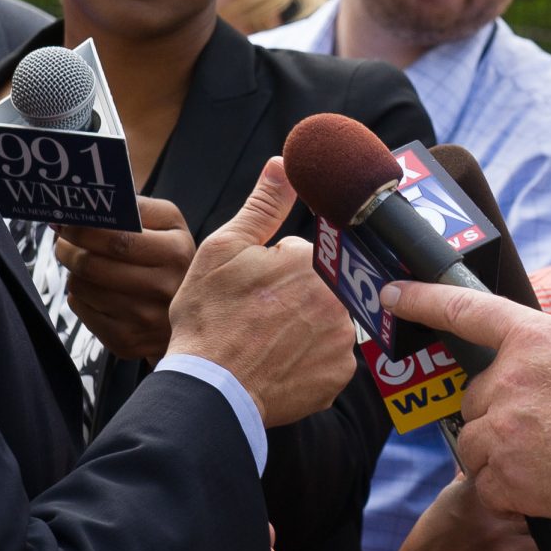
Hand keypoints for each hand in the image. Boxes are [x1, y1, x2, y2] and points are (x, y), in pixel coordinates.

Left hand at [57, 197, 194, 362]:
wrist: (196, 314)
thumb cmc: (171, 260)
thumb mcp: (169, 226)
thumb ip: (134, 209)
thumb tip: (84, 208)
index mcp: (175, 252)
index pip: (117, 238)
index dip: (84, 228)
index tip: (68, 221)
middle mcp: (163, 288)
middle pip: (93, 264)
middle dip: (68, 248)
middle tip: (63, 240)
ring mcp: (144, 318)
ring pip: (82, 286)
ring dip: (74, 271)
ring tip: (85, 264)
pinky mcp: (126, 340)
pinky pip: (82, 309)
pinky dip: (80, 295)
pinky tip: (96, 289)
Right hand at [166, 158, 354, 426]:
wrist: (208, 386)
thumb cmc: (209, 317)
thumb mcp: (225, 249)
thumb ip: (264, 205)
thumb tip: (284, 164)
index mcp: (313, 261)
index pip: (304, 253)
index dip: (277, 267)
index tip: (256, 287)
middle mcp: (339, 297)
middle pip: (321, 285)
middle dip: (296, 295)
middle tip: (260, 316)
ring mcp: (343, 340)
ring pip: (328, 320)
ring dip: (306, 326)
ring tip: (268, 342)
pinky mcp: (339, 375)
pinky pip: (330, 358)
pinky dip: (309, 360)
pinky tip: (280, 364)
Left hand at [381, 280, 550, 528]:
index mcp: (539, 338)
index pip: (467, 309)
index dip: (424, 300)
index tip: (394, 295)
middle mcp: (510, 378)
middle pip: (475, 398)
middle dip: (501, 415)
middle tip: (550, 433)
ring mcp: (503, 428)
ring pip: (474, 443)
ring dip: (501, 455)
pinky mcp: (504, 478)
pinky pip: (486, 485)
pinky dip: (510, 493)